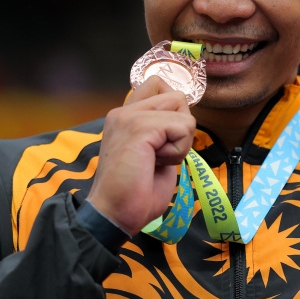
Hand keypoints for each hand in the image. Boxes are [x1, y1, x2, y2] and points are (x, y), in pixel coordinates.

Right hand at [87, 76, 196, 234]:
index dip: (174, 109)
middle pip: (176, 95)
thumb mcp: (154, 153)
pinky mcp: (139, 127)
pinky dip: (179, 150)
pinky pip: (182, 127)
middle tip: (161, 153)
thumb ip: (163, 132)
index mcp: (125, 116)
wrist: (115, 214)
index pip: (158, 84)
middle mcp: (124, 111)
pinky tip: (156, 164)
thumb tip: (184, 121)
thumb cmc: (135, 193)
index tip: (165, 139)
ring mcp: (129, 117)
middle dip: (181, 127)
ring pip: (183, 110)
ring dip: (181, 141)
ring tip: (157, 160)